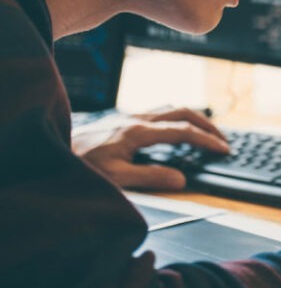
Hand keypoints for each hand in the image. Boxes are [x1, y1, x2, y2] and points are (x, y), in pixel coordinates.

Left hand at [72, 108, 229, 189]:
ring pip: (171, 108)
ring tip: (206, 132)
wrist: (50, 151)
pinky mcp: (123, 120)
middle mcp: (135, 119)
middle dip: (206, 124)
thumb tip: (181, 179)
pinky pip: (159, 112)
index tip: (222, 148)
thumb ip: (151, 177)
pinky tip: (176, 130)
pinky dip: (176, 118)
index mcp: (137, 132)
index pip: (182, 131)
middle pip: (182, 111)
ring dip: (193, 118)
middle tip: (222, 139)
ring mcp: (129, 117)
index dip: (206, 140)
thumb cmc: (79, 166)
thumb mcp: (116, 178)